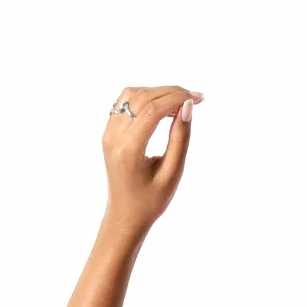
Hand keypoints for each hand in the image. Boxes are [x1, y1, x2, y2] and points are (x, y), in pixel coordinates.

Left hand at [101, 84, 203, 237]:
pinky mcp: (108, 131)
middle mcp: (113, 137)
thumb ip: (180, 138)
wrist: (126, 214)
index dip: (177, 99)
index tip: (198, 99)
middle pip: (142, 98)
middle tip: (194, 98)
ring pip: (132, 95)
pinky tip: (163, 106)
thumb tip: (187, 107)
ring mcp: (108, 133)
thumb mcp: (173, 172)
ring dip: (157, 92)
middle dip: (171, 92)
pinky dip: (145, 97)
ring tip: (180, 102)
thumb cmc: (152, 200)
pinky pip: (124, 103)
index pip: (153, 110)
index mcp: (128, 151)